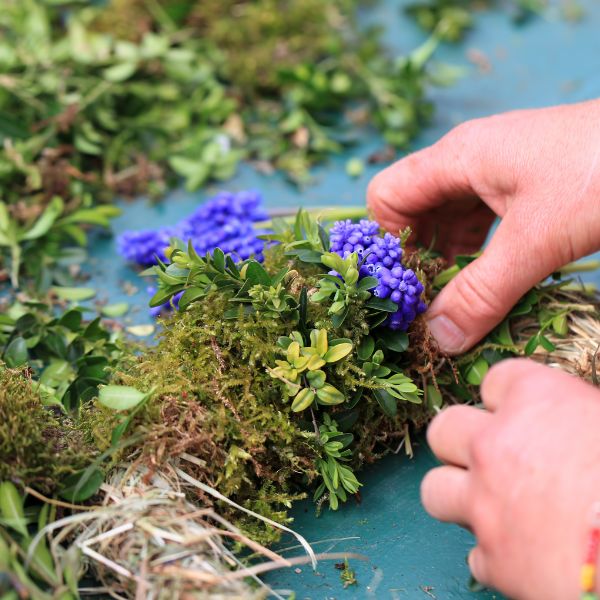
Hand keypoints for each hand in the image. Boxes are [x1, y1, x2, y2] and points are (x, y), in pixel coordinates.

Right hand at [367, 100, 599, 353]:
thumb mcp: (536, 241)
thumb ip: (482, 293)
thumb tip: (438, 339)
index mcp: (458, 158)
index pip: (388, 196)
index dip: (386, 242)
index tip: (403, 288)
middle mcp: (470, 160)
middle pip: (415, 209)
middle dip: (417, 258)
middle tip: (427, 305)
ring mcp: (499, 171)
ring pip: (450, 219)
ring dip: (449, 260)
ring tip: (457, 301)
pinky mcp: (526, 186)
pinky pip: (483, 222)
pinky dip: (479, 254)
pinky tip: (491, 281)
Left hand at [421, 359, 599, 599]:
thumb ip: (586, 411)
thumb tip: (584, 418)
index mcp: (536, 401)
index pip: (497, 380)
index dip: (509, 396)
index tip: (522, 410)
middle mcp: (496, 446)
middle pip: (445, 430)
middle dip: (463, 441)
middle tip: (492, 456)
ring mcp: (486, 504)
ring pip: (435, 489)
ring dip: (460, 495)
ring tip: (491, 505)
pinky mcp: (494, 560)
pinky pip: (475, 552)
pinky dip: (494, 554)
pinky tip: (523, 555)